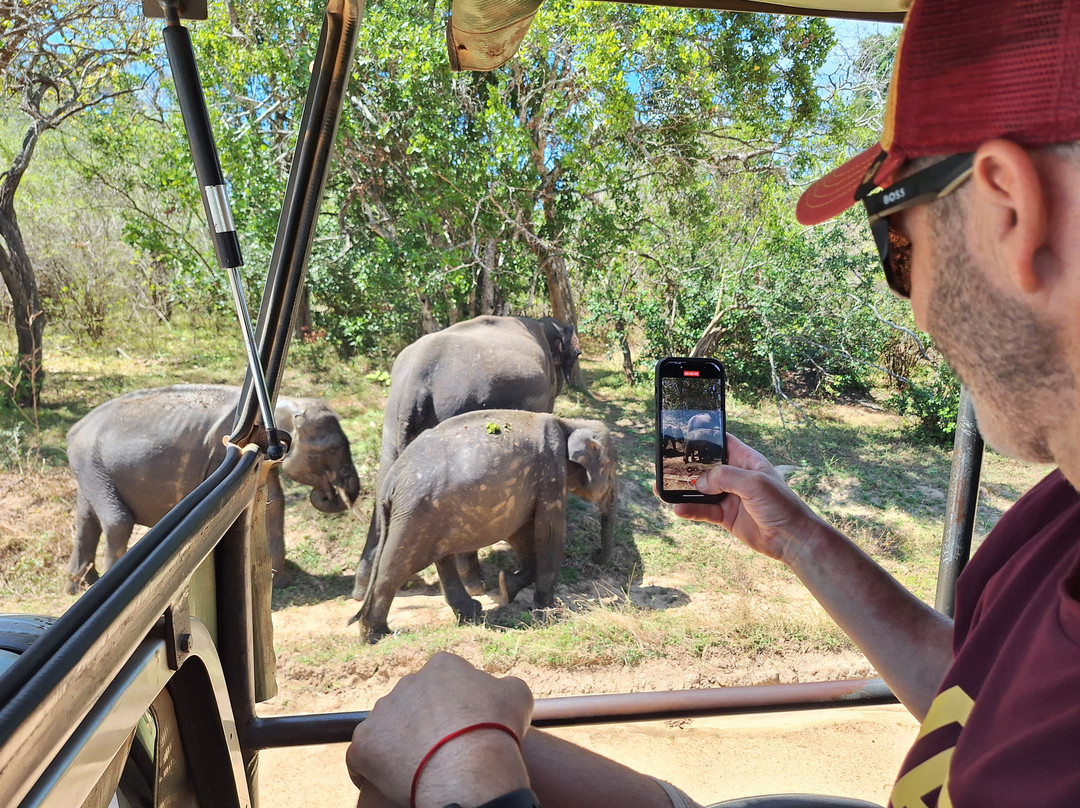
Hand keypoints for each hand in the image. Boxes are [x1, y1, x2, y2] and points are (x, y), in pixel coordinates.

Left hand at [347, 652, 533, 807]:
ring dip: (400, 743)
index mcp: (442, 666)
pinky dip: (373, 768)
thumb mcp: (517, 695)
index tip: (463, 726)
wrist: (470, 768)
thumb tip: (496, 688)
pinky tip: (392, 781)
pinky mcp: (364, 743)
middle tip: (442, 749)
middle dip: (425, 722)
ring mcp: (382, 712)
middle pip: (414, 701)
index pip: (444, 680)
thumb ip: (502, 684)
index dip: (455, 705)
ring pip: (389, 726)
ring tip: (420, 767)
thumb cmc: (497, 731)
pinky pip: (362, 755)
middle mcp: (407, 682)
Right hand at [671, 433, 823, 562]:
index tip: (682, 434)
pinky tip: (678, 509)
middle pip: (706, 466)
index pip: (722, 442)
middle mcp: (736, 476)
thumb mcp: (754, 483)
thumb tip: (699, 481)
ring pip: (700, 490)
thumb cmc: (782, 505)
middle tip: (665, 465)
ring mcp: (729, 497)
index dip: (704, 438)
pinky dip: (690, 509)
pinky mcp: (726, 516)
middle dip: (686, 466)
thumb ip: (725, 477)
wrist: (792, 538)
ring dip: (683, 489)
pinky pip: (703, 511)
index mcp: (746, 460)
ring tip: (661, 489)